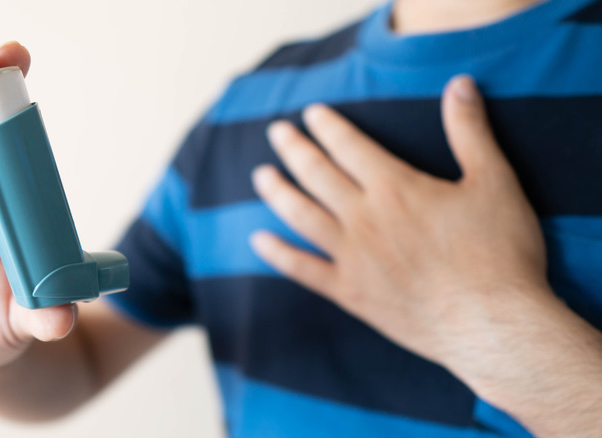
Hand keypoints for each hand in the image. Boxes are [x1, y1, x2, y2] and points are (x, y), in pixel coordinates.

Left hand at [250, 76, 557, 372]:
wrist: (493, 325)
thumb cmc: (500, 253)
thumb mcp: (495, 181)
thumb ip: (470, 131)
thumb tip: (459, 83)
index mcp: (395, 187)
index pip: (349, 146)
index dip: (328, 126)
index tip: (311, 113)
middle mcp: (364, 218)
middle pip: (317, 174)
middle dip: (294, 149)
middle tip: (276, 132)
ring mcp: (353, 257)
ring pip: (301, 215)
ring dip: (277, 192)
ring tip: (261, 175)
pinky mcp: (351, 293)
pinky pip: (303, 270)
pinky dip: (278, 254)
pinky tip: (258, 241)